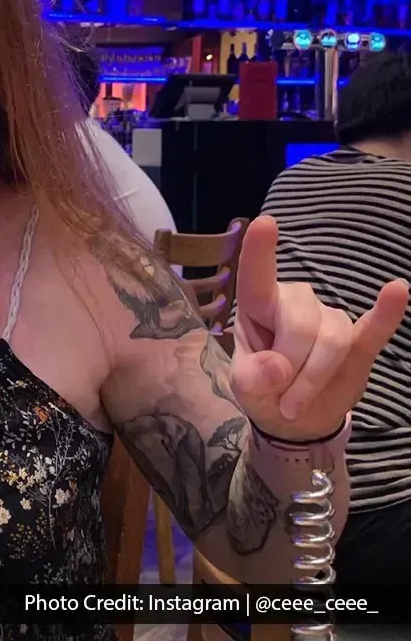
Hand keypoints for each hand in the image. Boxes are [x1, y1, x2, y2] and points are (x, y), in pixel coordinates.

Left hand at [230, 215, 408, 441]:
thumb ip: (253, 377)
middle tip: (281, 400)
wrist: (297, 419)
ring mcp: (328, 321)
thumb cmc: (264, 387)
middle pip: (301, 322)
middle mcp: (295, 304)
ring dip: (315, 377)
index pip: (256, 276)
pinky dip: (387, 312)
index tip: (265, 222)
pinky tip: (398, 290)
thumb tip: (278, 368)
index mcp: (257, 307)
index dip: (260, 251)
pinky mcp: (359, 342)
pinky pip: (375, 326)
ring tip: (295, 404)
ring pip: (332, 339)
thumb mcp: (245, 388)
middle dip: (292, 366)